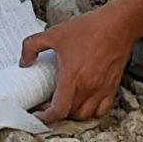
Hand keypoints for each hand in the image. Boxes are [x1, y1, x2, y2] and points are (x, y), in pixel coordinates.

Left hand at [21, 0, 134, 124]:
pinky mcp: (111, 87)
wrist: (118, 24)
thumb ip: (32, 46)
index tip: (39, 114)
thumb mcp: (54, 33)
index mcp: (72, 77)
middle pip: (70, 114)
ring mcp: (101, 89)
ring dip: (73, 114)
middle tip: (48, 105)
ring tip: (65, 105)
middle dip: (57, 113)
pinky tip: (84, 103)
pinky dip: (91, 111)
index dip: (46, 117)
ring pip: (85, 115)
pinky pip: (101, 110)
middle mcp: (88, 87)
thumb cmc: (90, 28)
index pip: (58, 110)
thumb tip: (24, 62)